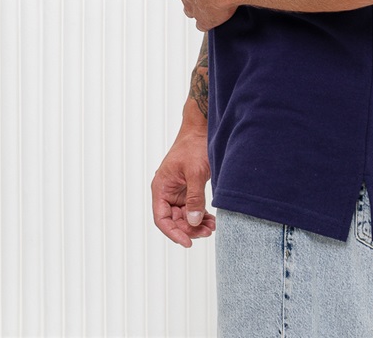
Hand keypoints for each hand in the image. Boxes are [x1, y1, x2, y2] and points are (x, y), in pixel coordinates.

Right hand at [151, 123, 215, 246]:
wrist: (202, 129)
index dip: (174, 232)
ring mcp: (178, 190)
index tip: (187, 242)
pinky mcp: (188, 188)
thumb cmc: (193, 145)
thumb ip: (194, 198)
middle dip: (189, 229)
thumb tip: (192, 221)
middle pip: (174, 220)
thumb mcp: (195, 173)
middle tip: (206, 232)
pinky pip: (192, 207)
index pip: (162, 218)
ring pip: (184, 215)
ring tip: (211, 227)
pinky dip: (200, 215)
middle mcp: (167, 191)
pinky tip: (210, 220)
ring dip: (196, 223)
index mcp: (161, 187)